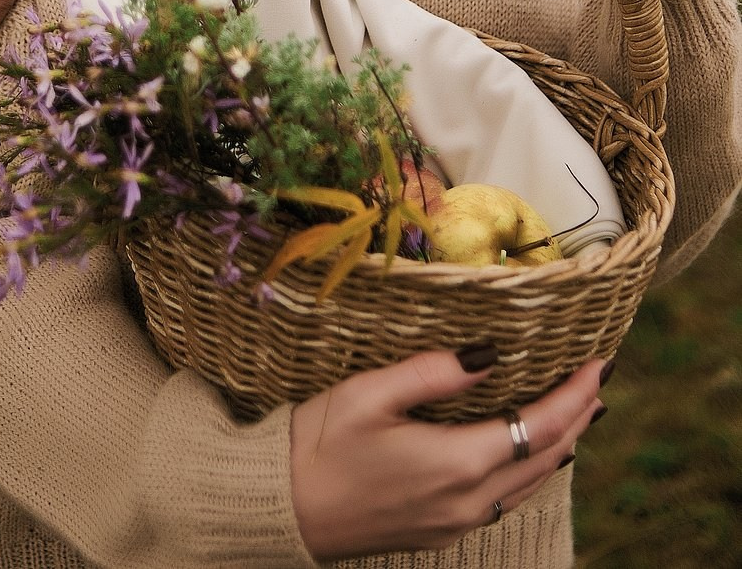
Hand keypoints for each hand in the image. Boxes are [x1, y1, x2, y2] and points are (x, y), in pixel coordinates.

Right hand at [290, 350, 603, 557]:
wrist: (284, 511)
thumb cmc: (318, 444)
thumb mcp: (369, 393)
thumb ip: (433, 373)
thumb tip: (489, 353)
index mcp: (457, 463)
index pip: (540, 427)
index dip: (575, 394)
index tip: (601, 362)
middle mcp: (469, 501)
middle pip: (546, 458)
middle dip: (578, 417)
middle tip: (598, 379)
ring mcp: (457, 522)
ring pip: (530, 483)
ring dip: (560, 444)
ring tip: (577, 411)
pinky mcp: (441, 530)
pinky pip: (505, 499)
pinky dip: (530, 468)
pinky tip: (525, 451)